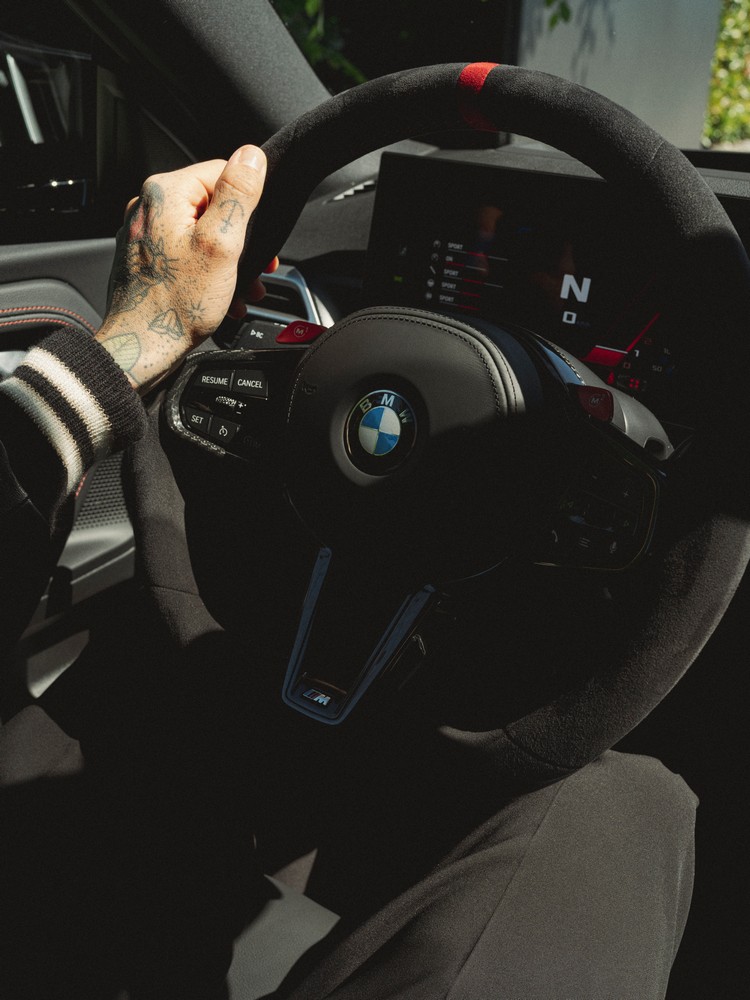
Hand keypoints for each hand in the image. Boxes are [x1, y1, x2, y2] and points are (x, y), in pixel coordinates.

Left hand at [96, 146, 270, 391]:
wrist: (139, 349)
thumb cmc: (176, 304)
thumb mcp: (221, 244)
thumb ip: (238, 195)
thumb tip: (251, 156)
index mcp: (164, 193)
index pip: (221, 172)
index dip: (247, 204)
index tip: (257, 237)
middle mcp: (148, 208)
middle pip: (211, 205)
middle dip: (240, 239)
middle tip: (257, 269)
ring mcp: (143, 235)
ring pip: (200, 234)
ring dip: (228, 261)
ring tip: (241, 289)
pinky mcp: (143, 261)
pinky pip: (185, 256)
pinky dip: (207, 273)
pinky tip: (220, 297)